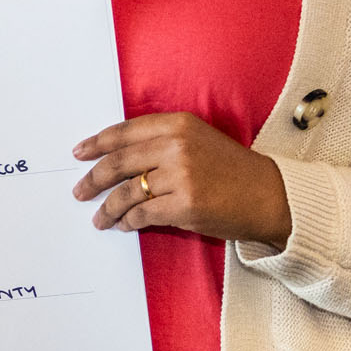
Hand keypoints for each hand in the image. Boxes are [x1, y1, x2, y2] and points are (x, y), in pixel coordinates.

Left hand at [71, 112, 291, 247]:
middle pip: (119, 162)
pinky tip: (123, 225)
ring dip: (108, 208)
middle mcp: (177, 146)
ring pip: (127, 192)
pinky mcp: (185, 205)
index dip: (97, 143)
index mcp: (178, 124)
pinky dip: (128, 222)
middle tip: (79, 191)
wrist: (271, 196)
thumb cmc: (233, 170)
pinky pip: (143, 214)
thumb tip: (118, 158)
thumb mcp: (198, 141)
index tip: (79, 153)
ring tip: (99, 219)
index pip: (125, 131)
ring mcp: (181, 175)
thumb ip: (162, 142)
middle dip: (93, 179)